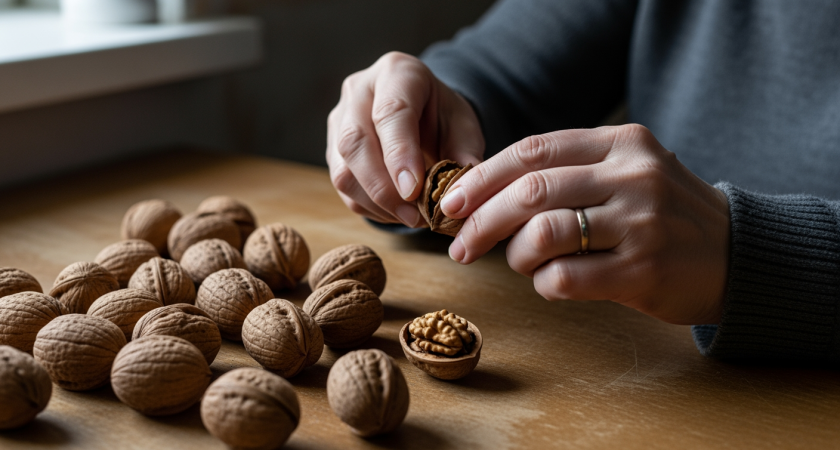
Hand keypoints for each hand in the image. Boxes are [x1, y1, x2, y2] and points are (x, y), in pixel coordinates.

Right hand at [326, 52, 484, 226]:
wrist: (423, 112)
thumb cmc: (443, 117)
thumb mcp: (464, 128)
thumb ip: (464, 156)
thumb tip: (455, 197)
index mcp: (397, 72)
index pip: (391, 112)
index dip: (400, 154)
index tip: (414, 190)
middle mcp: (359, 90)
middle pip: (355, 142)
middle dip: (384, 187)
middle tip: (414, 215)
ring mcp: (339, 119)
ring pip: (343, 169)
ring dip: (376, 203)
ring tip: (410, 217)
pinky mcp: (333, 149)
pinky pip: (343, 186)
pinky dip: (369, 207)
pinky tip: (396, 213)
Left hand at [439, 125, 729, 324]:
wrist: (737, 255)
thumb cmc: (663, 214)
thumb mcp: (627, 172)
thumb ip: (569, 173)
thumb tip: (484, 194)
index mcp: (622, 143)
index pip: (533, 151)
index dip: (482, 177)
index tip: (451, 201)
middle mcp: (633, 175)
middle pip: (531, 190)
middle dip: (481, 220)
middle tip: (460, 245)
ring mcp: (641, 222)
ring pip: (544, 233)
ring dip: (516, 254)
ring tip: (521, 263)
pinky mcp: (644, 270)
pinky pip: (566, 278)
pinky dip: (543, 283)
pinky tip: (550, 283)